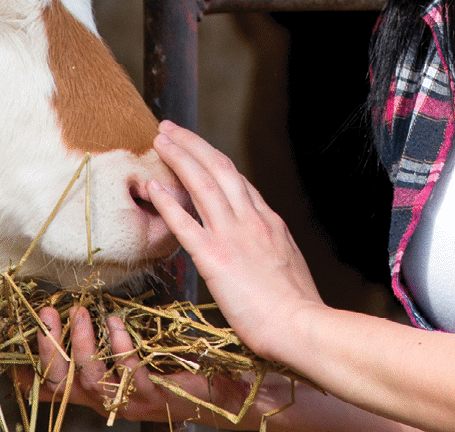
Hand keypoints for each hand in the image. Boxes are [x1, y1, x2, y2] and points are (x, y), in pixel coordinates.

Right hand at [29, 303, 260, 425]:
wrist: (224, 393)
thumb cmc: (176, 368)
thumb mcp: (133, 354)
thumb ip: (104, 343)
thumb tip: (76, 317)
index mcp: (99, 391)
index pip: (53, 387)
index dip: (29, 372)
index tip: (9, 350)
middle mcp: (108, 401)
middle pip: (62, 383)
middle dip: (49, 348)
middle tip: (46, 313)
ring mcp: (129, 402)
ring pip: (90, 380)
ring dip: (81, 344)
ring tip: (80, 313)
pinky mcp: (155, 396)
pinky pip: (129, 374)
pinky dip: (119, 346)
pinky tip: (116, 324)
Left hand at [143, 122, 325, 362]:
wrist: (302, 326)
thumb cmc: (299, 309)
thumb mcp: (290, 267)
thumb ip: (273, 251)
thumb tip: (264, 252)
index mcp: (269, 222)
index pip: (238, 181)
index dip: (213, 161)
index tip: (198, 151)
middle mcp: (251, 220)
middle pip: (218, 168)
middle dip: (192, 144)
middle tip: (171, 129)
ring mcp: (232, 236)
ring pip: (201, 183)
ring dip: (178, 157)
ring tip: (159, 140)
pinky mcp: (214, 258)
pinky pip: (184, 223)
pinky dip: (167, 202)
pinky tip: (152, 187)